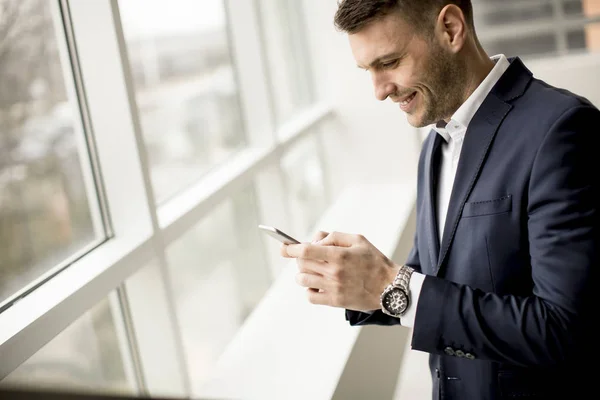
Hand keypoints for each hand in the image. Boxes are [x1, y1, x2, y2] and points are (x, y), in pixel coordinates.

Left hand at [282, 231, 398, 311]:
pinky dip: (309, 290)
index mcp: (338, 255)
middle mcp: (333, 272)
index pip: (305, 251)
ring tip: (315, 271)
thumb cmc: (374, 260)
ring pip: (302, 280)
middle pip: (301, 264)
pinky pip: (310, 296)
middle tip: (309, 256)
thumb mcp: (357, 239)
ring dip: (304, 273)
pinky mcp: (335, 301)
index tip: (284, 247)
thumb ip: (333, 236)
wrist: (390, 287)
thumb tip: (314, 241)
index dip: (290, 248)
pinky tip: (318, 284)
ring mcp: (333, 288)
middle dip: (300, 258)